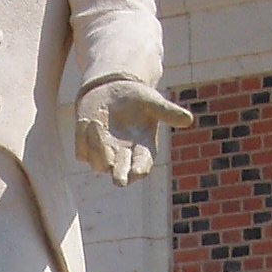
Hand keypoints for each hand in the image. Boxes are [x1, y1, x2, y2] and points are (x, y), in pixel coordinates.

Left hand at [75, 78, 192, 185]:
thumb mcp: (153, 102)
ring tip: (97, 122)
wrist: (110, 91)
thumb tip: (189, 119)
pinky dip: (83, 139)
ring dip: (97, 147)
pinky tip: (89, 120)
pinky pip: (82, 152)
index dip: (141, 169)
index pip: (142, 165)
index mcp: (142, 150)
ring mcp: (104, 155)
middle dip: (120, 175)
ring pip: (98, 163)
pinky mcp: (86, 149)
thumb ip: (168, 112)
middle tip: (119, 181)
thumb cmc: (137, 99)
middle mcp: (123, 157)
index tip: (138, 172)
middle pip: (121, 172)